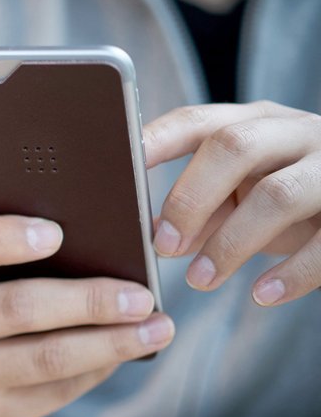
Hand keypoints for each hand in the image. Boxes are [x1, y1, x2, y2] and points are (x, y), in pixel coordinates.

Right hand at [0, 215, 174, 416]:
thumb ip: (13, 244)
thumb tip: (101, 244)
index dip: (4, 238)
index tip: (57, 233)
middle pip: (18, 309)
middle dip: (89, 303)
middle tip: (142, 296)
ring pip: (47, 359)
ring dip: (111, 344)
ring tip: (157, 328)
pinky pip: (56, 392)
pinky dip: (98, 368)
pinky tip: (124, 350)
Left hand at [144, 100, 320, 305]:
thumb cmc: (291, 196)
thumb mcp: (246, 195)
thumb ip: (204, 211)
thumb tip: (157, 234)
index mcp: (254, 123)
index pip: (197, 121)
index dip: (158, 140)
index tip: (124, 165)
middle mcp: (292, 133)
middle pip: (233, 147)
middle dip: (191, 197)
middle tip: (163, 245)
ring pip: (277, 195)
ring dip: (230, 244)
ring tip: (200, 280)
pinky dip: (292, 273)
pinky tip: (261, 295)